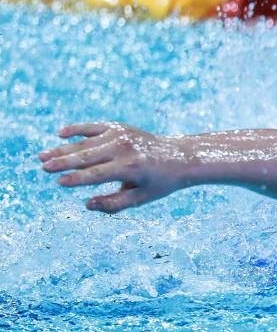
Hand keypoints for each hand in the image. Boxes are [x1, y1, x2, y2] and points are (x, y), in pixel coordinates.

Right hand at [38, 122, 190, 213]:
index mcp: (130, 167)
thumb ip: (114, 203)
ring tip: (43, 156)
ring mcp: (121, 135)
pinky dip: (77, 129)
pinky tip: (60, 133)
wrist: (179, 156)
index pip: (97, 174)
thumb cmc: (160, 182)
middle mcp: (124, 148)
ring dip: (63, 149)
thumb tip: (86, 204)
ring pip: (86, 142)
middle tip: (43, 167)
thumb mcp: (141, 198)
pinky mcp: (119, 127)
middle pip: (87, 156)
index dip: (77, 179)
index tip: (59, 182)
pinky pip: (94, 127)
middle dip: (63, 162)